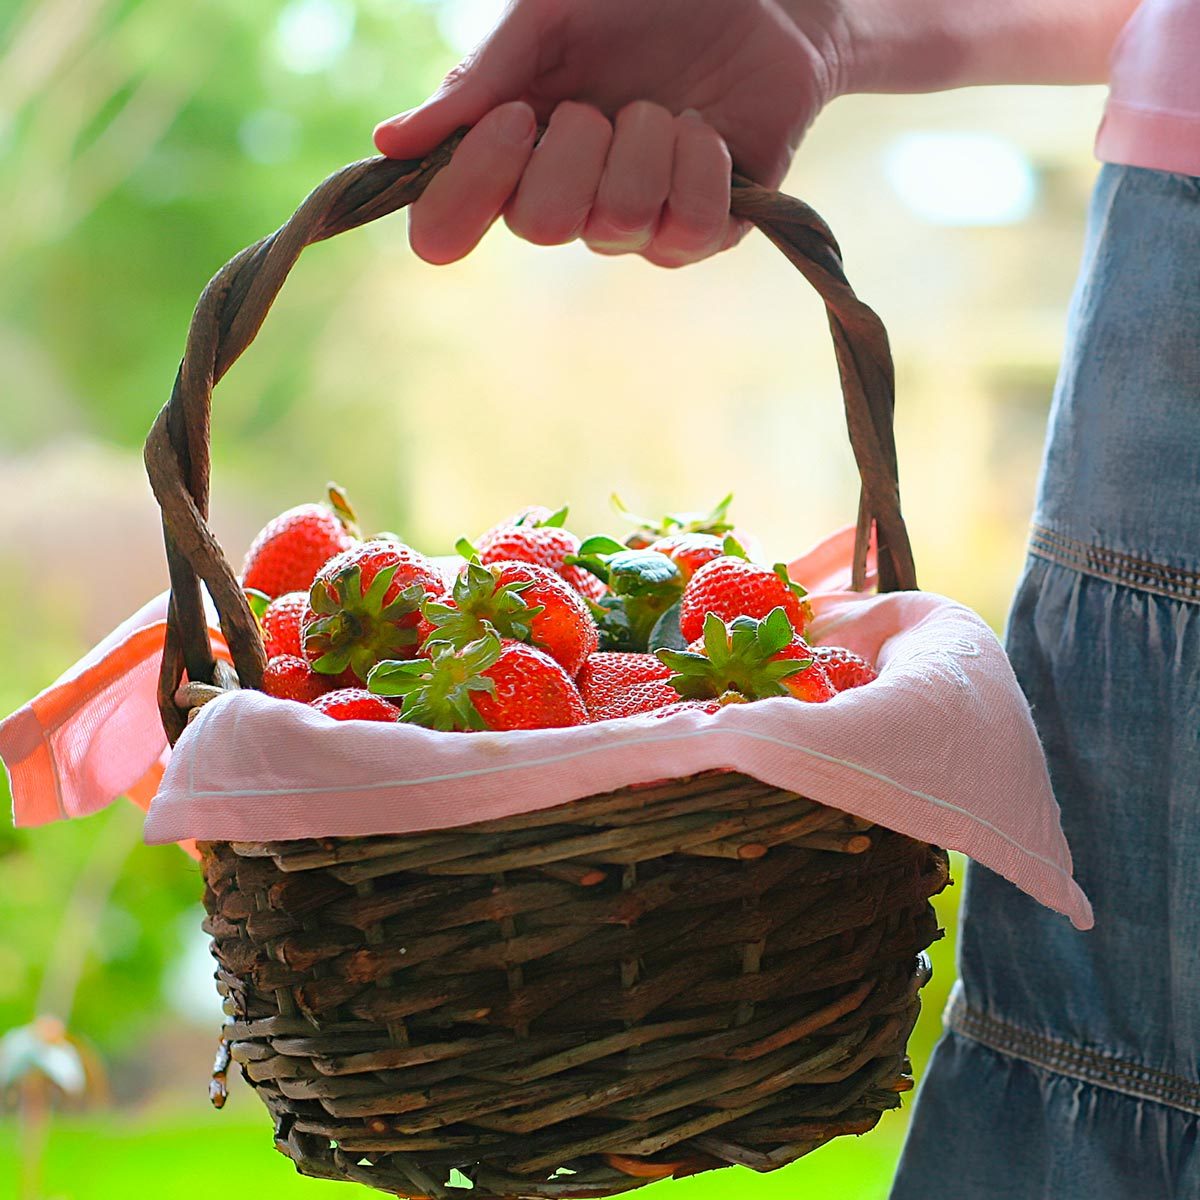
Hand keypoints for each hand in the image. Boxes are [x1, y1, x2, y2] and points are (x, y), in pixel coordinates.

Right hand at [374, 0, 845, 266]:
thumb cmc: (641, 3)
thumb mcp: (548, 19)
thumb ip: (478, 81)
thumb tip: (390, 143)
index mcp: (511, 157)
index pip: (448, 228)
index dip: (470, 190)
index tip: (512, 120)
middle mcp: (565, 202)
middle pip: (541, 226)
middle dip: (576, 149)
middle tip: (602, 105)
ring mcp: (634, 226)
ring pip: (617, 222)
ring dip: (648, 143)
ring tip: (668, 107)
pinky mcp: (701, 233)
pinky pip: (688, 232)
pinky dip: (702, 168)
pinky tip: (706, 133)